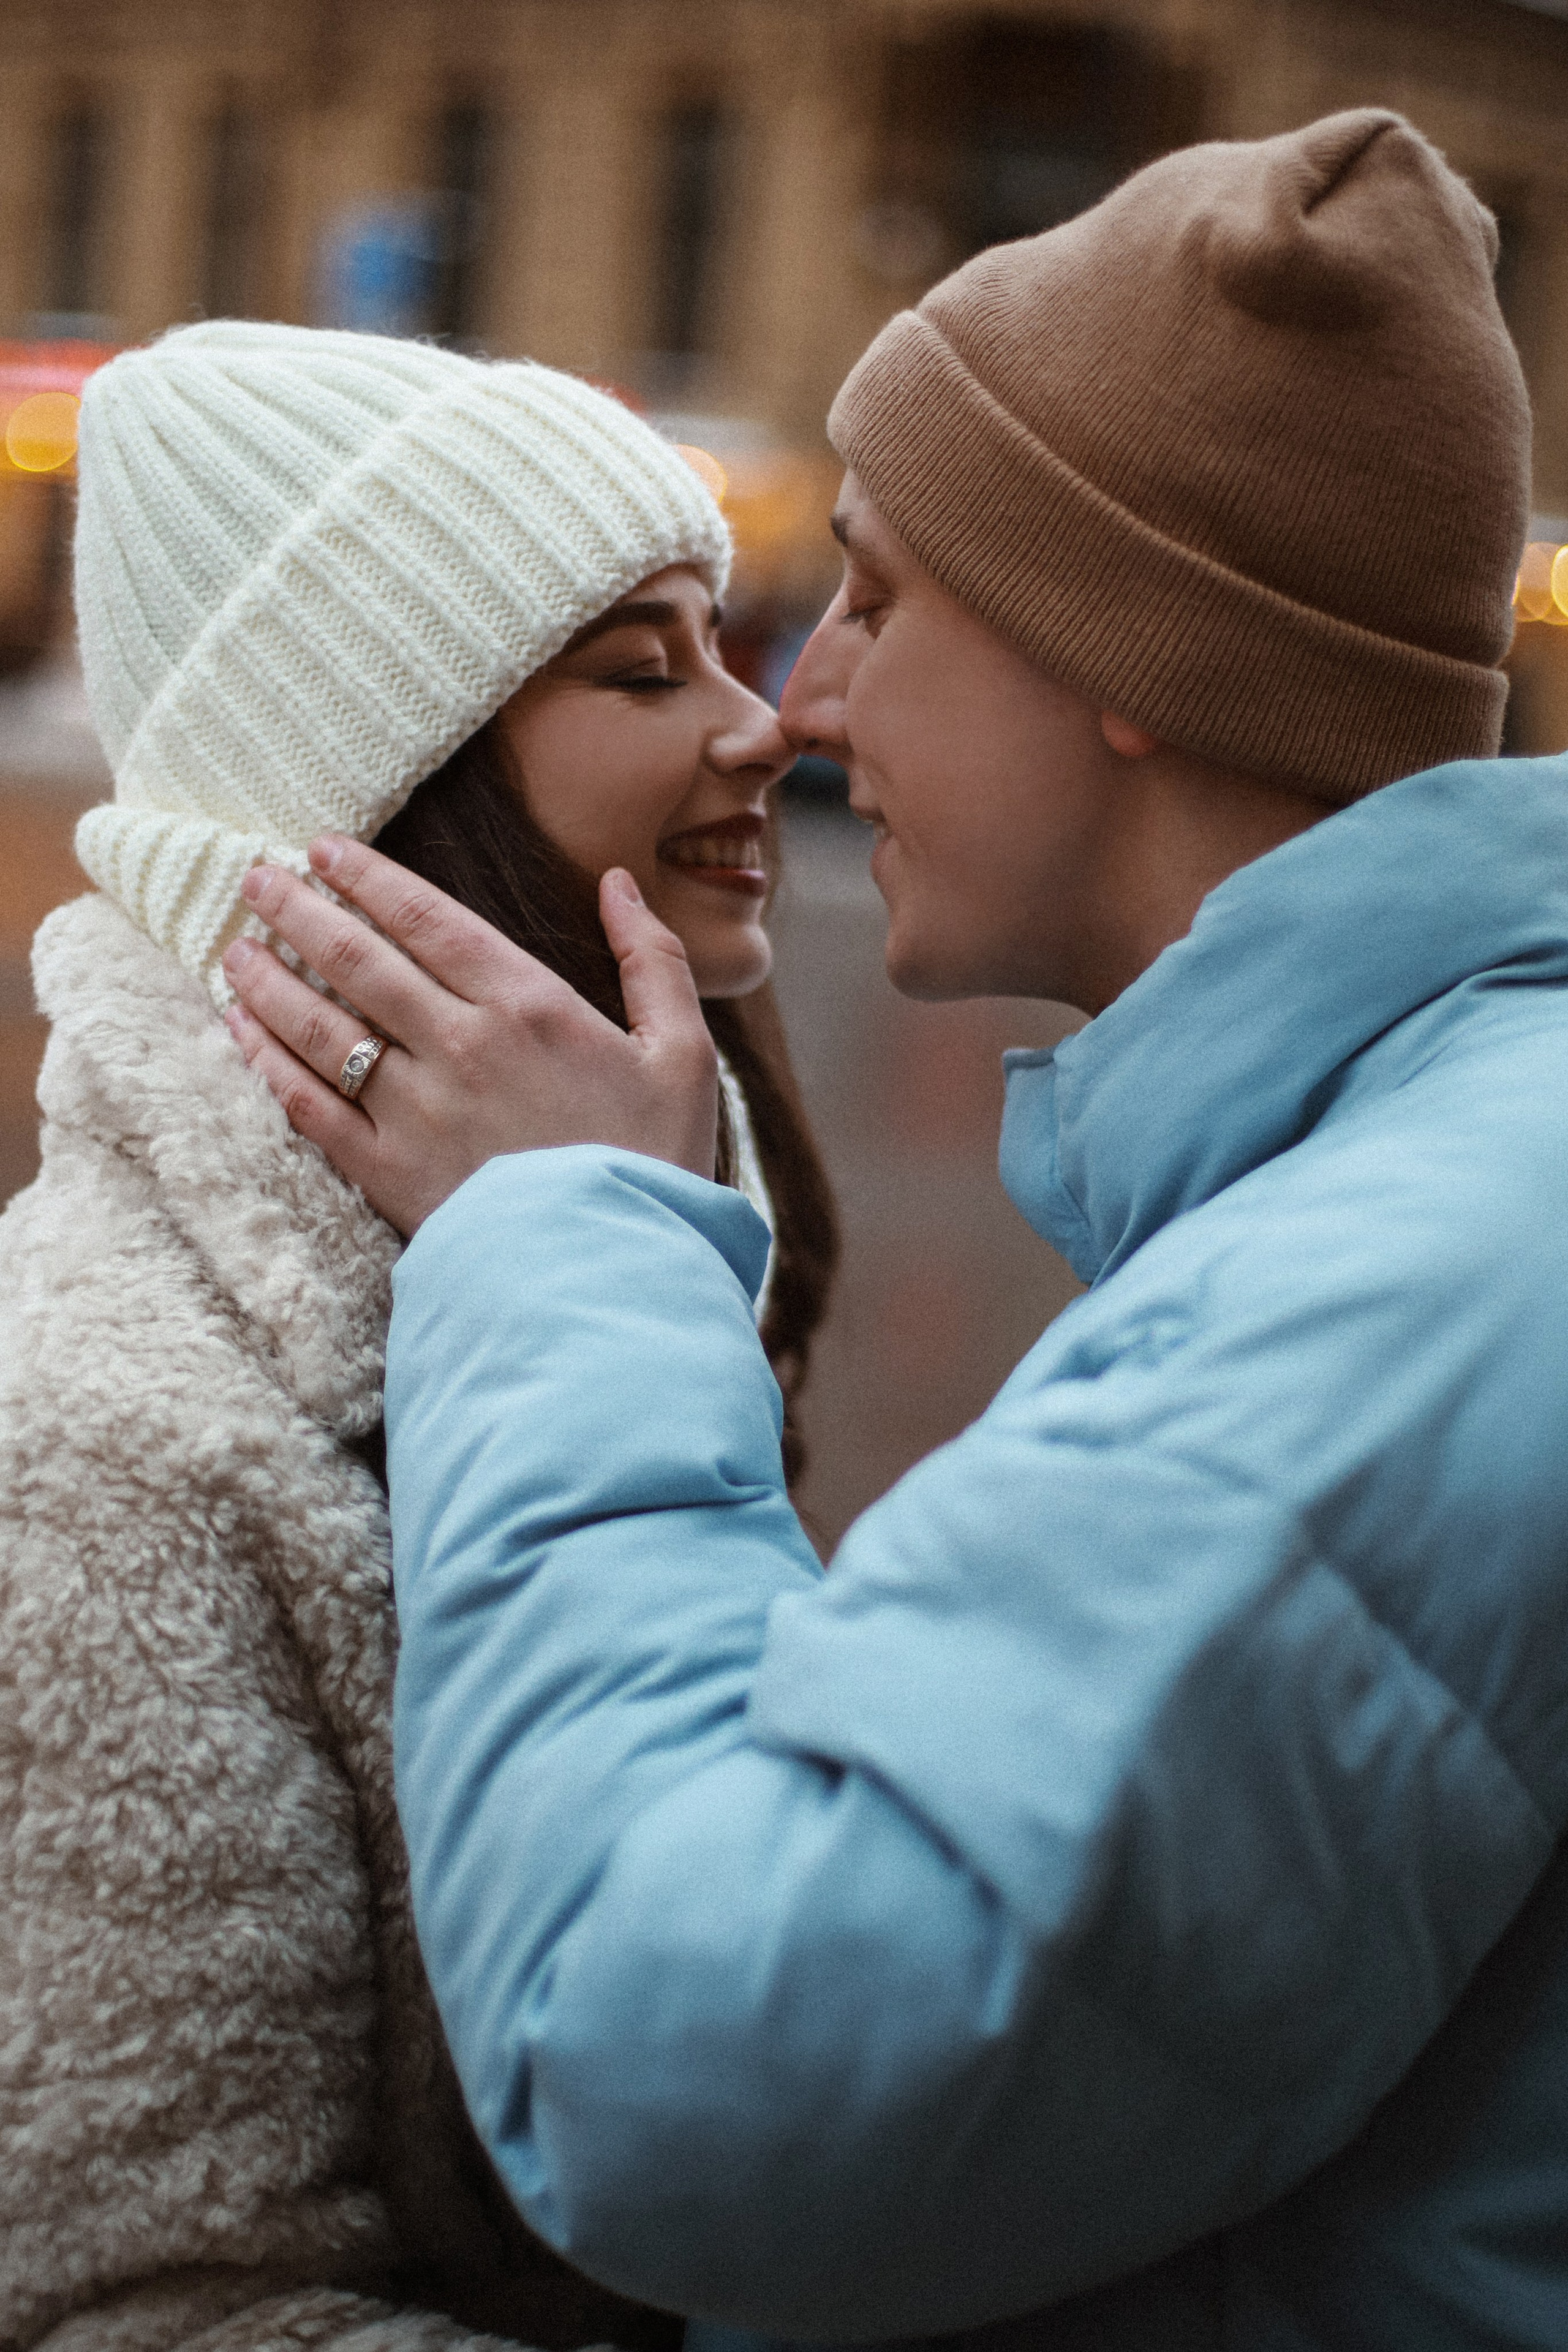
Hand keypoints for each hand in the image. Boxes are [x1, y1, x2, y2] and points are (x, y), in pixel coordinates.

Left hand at [221, 836, 718, 1235]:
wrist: (617, 1277)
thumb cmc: (655, 1164)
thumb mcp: (684, 1054)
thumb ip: (654, 961)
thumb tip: (616, 881)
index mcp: (529, 1005)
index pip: (427, 918)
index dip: (368, 877)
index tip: (321, 849)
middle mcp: (460, 1045)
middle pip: (359, 960)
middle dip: (299, 910)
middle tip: (255, 878)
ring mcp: (416, 1110)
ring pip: (321, 1026)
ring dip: (268, 979)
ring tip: (234, 948)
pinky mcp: (388, 1172)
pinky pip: (310, 1105)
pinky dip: (268, 1063)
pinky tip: (240, 1032)